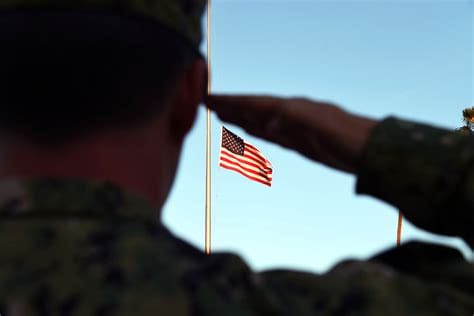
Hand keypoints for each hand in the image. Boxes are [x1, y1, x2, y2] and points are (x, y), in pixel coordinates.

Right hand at [205, 94, 377, 173]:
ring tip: (221, 114)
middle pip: (254, 109)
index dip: (233, 101)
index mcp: (293, 108)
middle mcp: (290, 115)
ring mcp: (293, 129)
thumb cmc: (348, 136)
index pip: (256, 102)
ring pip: (260, 121)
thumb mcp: (321, 125)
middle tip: (207, 102)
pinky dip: (257, 131)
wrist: (370, 151)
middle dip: (231, 106)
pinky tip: (248, 130)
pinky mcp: (299, 143)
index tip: (210, 98)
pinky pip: (271, 135)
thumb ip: (294, 120)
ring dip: (240, 117)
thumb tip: (268, 123)